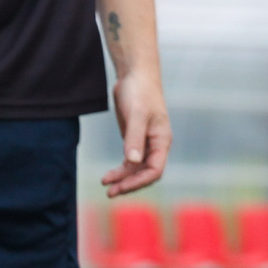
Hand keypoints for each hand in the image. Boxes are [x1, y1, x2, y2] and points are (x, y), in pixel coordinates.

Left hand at [101, 67, 170, 196]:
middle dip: (129, 183)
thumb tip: (131, 161)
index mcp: (162, 140)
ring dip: (122, 178)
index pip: (154, 170)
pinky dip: (121, 169)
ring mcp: (145, 142)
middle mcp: (156, 144)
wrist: (135, 75)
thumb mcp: (137, 115)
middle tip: (110, 192)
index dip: (138, 181)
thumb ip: (134, 138)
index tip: (120, 186)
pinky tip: (110, 176)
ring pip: (136, 168)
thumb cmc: (140, 91)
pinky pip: (130, 160)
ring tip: (106, 185)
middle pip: (145, 173)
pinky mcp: (134, 138)